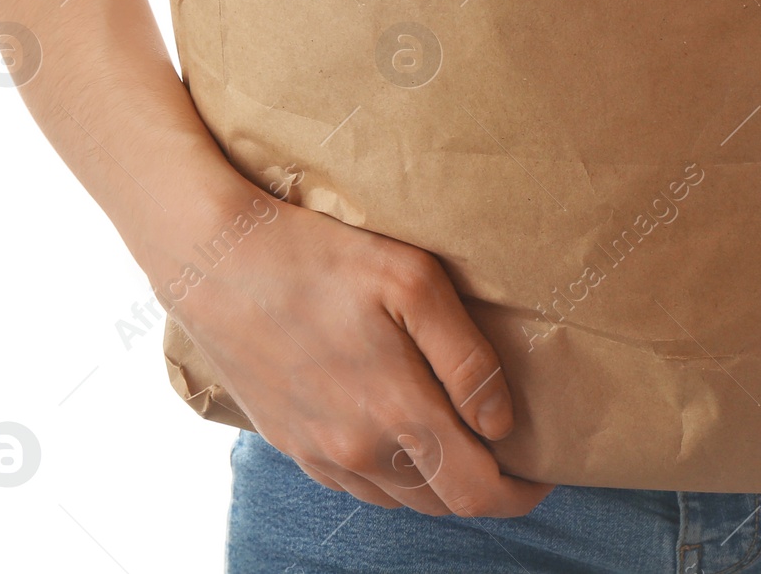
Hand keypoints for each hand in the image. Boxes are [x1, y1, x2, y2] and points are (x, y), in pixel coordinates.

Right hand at [158, 194, 551, 515]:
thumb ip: (466, 358)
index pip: (476, 493)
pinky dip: (391, 473)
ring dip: (437, 482)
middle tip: (509, 451)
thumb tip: (501, 421)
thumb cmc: (321, 258)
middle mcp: (357, 453)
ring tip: (460, 439)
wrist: (216, 259)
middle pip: (441, 503)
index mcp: (396, 416)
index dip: (520, 494)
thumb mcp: (412, 282)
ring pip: (397, 499)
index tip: (544, 471)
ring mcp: (317, 453)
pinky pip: (355, 483)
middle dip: (484, 488)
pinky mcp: (289, 442)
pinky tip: (398, 431)